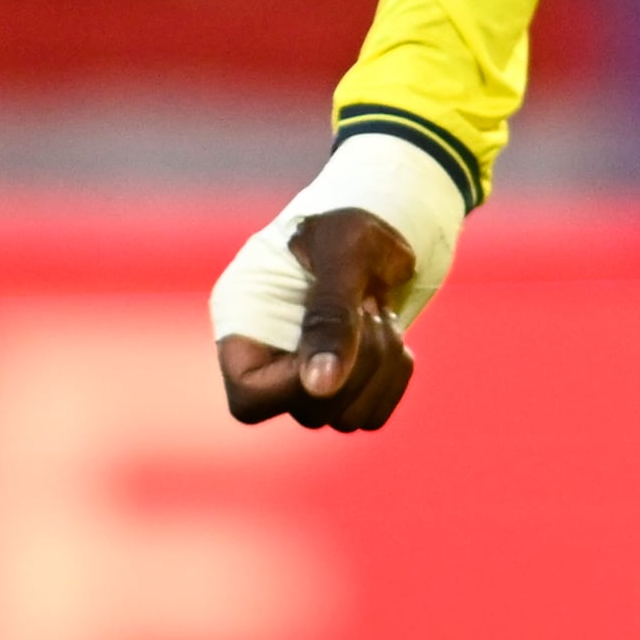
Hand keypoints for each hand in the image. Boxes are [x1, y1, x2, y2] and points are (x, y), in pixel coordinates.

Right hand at [216, 206, 420, 431]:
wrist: (388, 219)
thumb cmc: (355, 220)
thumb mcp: (343, 254)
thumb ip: (330, 315)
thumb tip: (320, 387)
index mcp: (244, 325)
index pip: (249, 400)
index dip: (297, 387)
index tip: (340, 340)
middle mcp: (269, 360)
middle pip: (308, 413)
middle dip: (357, 363)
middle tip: (371, 306)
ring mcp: (308, 376)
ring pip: (346, 419)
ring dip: (380, 368)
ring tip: (379, 312)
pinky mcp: (347, 383)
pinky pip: (374, 414)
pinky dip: (395, 378)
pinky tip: (394, 333)